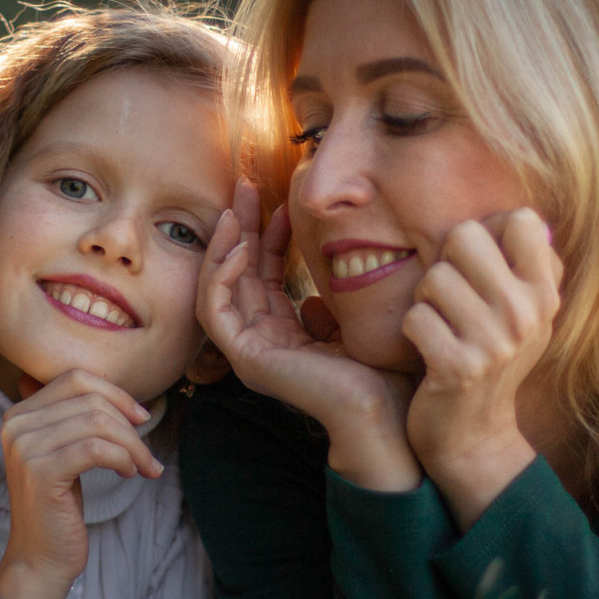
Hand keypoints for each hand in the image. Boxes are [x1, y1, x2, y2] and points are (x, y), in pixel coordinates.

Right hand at [0, 369, 162, 598]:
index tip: (140, 418)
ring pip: (97, 423)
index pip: (75, 378)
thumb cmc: (58, 507)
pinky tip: (129, 473)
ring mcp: (25, 448)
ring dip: (132, 445)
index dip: (115, 393)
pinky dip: (122, 458)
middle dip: (129, 425)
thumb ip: (77, 419)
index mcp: (18, 414)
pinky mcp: (41, 472)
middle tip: (147, 454)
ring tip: (143, 467)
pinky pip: (96, 449)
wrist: (39, 558)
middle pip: (90, 400)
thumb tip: (121, 394)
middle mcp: (16, 425)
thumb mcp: (64, 454)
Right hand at [199, 182, 419, 491]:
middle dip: (238, 229)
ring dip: (221, 245)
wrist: (384, 411)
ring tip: (232, 209)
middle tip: (244, 187)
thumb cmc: (379, 377)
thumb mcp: (349, 329)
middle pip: (236, 275)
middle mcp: (259, 343)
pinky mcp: (244, 358)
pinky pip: (214, 310)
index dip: (268, 238)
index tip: (282, 205)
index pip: (263, 277)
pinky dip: (220, 276)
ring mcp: (248, 351)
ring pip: (217, 287)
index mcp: (282, 337)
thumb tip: (313, 299)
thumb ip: (327, 312)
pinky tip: (239, 249)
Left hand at [403, 209, 561, 529]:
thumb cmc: (490, 357)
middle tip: (451, 299)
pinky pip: (415, 318)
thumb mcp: (525, 313)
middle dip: (446, 263)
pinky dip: (412, 332)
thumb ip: (526, 265)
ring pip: (433, 278)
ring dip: (425, 301)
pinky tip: (428, 351)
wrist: (474, 435)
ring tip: (441, 328)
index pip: (521, 219)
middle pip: (465, 236)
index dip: (488, 235)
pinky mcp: (459, 367)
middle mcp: (527, 313)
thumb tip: (519, 215)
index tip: (482, 270)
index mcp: (546, 293)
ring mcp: (496, 342)